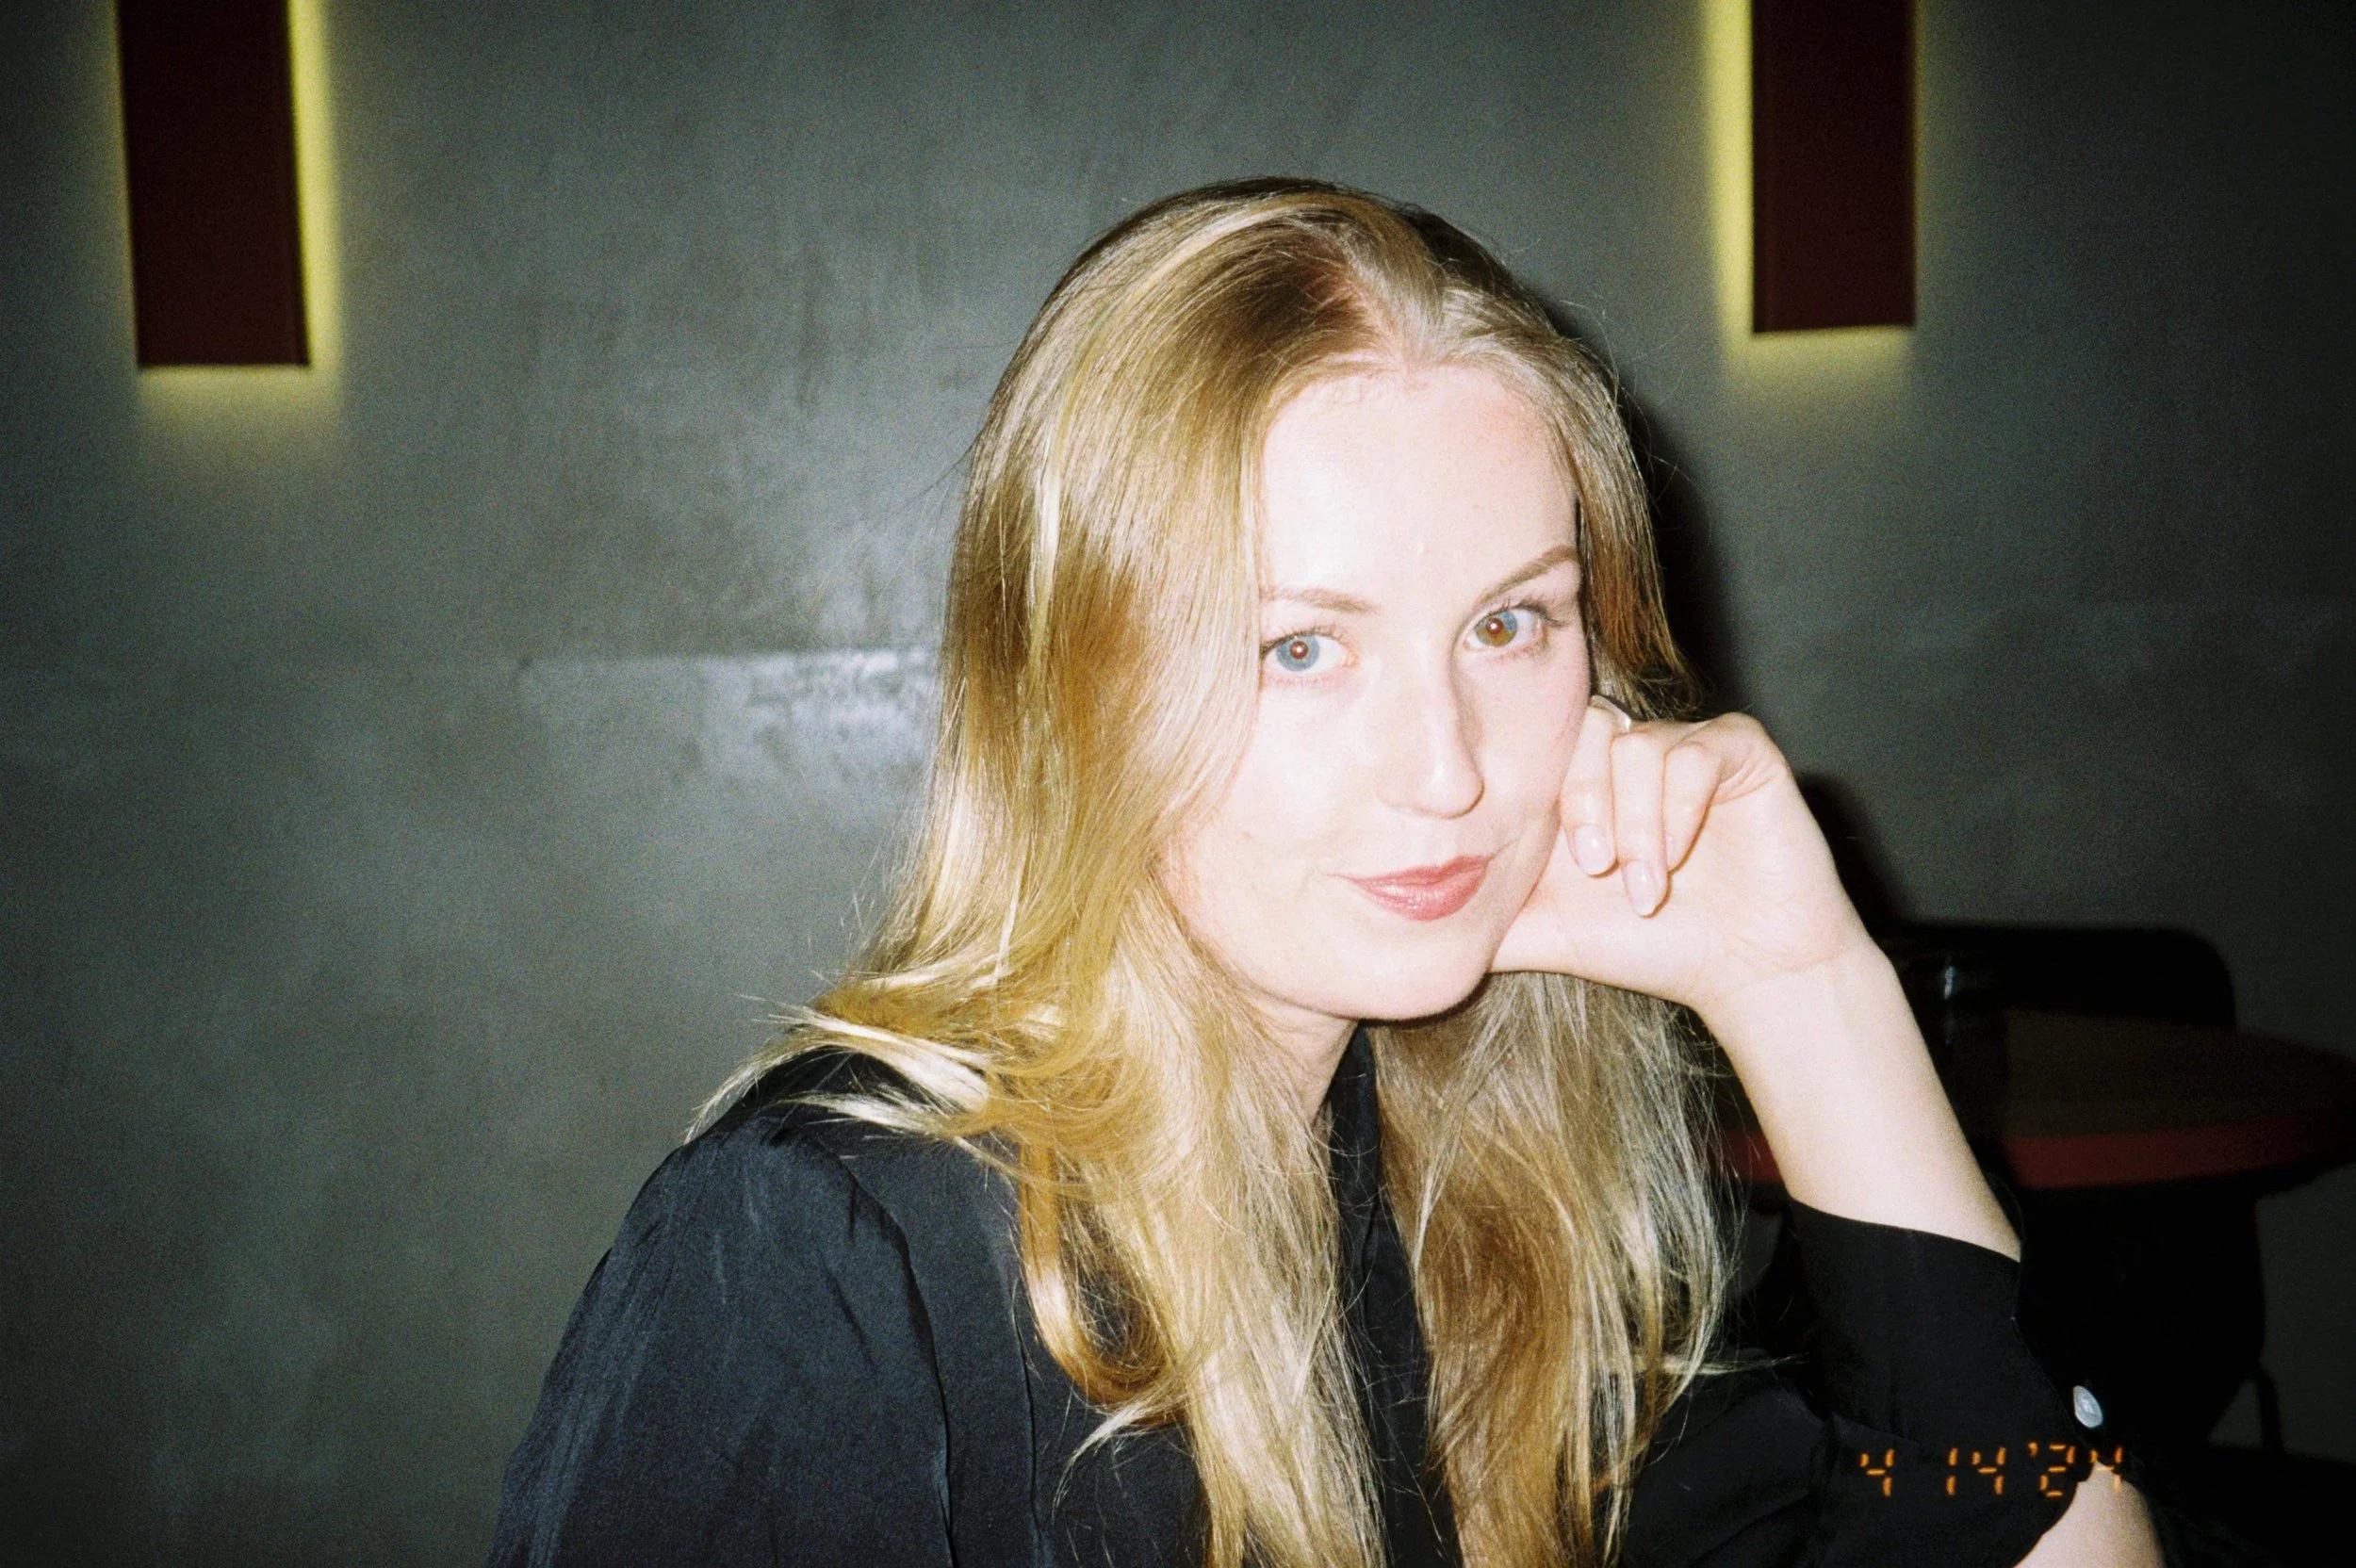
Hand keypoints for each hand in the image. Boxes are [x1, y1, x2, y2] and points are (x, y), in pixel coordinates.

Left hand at [1490, 698, 1870, 1032]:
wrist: (1743, 973)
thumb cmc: (1644, 945)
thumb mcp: (1539, 928)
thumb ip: (1475, 909)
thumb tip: (1388, 915)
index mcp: (1579, 777)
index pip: (1537, 742)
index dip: (1539, 796)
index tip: (1556, 867)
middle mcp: (1629, 747)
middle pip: (1582, 726)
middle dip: (1583, 805)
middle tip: (1594, 870)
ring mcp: (1686, 742)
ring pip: (1637, 745)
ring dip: (1636, 825)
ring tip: (1643, 887)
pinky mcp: (1740, 748)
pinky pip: (1695, 751)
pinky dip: (1679, 812)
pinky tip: (1682, 862)